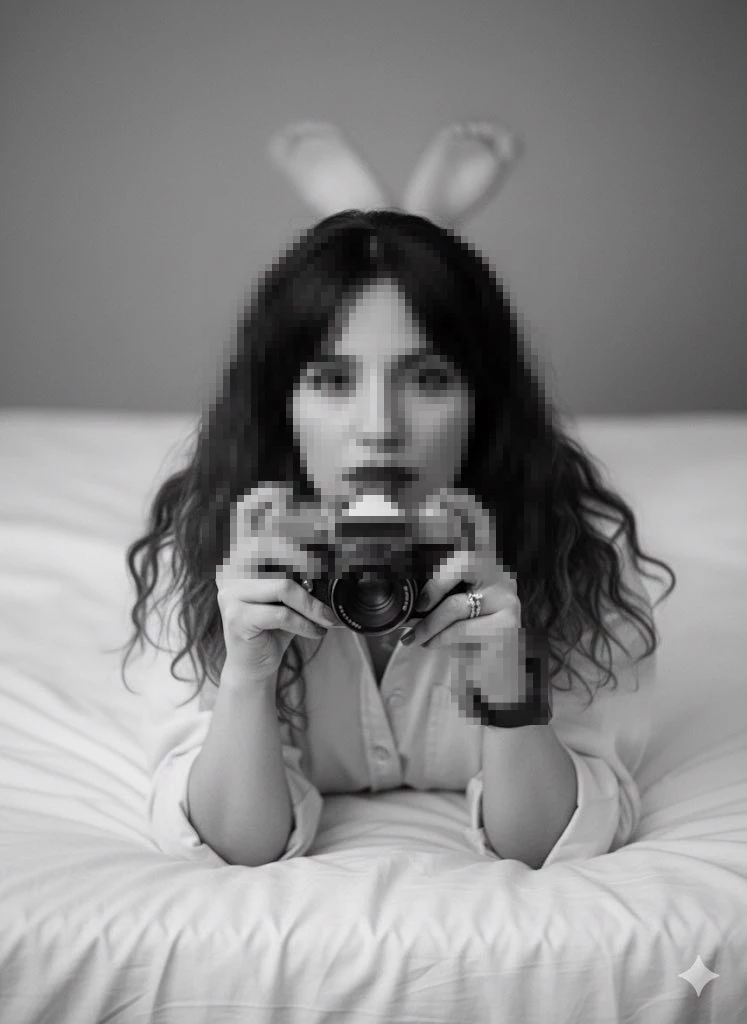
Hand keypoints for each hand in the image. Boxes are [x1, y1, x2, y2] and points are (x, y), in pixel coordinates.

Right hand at [216, 484, 339, 684]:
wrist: (255, 666)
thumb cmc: (277, 626)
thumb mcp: (292, 590)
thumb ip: (302, 566)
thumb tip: (338, 547)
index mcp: (243, 554)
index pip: (246, 513)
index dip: (265, 498)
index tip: (285, 490)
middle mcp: (231, 567)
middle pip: (270, 545)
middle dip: (306, 557)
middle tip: (327, 574)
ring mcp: (229, 592)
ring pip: (283, 585)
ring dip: (313, 606)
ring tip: (327, 620)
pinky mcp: (235, 617)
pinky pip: (281, 614)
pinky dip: (306, 624)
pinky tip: (316, 633)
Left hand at [406, 487, 526, 713]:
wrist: (499, 678)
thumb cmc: (467, 635)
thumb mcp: (446, 606)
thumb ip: (427, 590)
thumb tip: (382, 584)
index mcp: (484, 559)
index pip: (478, 522)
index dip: (461, 506)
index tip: (438, 494)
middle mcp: (500, 570)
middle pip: (463, 559)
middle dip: (433, 581)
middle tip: (416, 603)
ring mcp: (507, 594)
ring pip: (456, 602)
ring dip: (427, 625)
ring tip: (413, 639)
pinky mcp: (509, 620)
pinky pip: (462, 626)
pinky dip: (440, 638)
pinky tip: (430, 645)